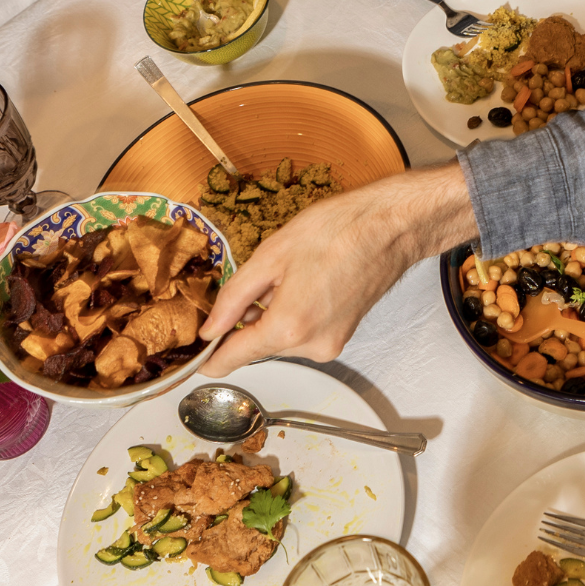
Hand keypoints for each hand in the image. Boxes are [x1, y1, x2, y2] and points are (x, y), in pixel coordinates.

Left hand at [198, 163, 476, 375]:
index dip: (209, 358)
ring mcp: (329, 345)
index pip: (234, 357)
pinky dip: (290, 316)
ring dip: (269, 316)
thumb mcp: (269, 257)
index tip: (194, 358)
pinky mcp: (341, 338)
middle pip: (256, 347)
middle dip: (244, 322)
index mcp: (287, 327)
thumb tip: (209, 329)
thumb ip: (232, 299)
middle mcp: (310, 346)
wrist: (390, 226)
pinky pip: (299, 335)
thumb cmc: (335, 231)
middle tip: (252, 283)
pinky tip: (301, 284)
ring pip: (278, 340)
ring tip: (287, 276)